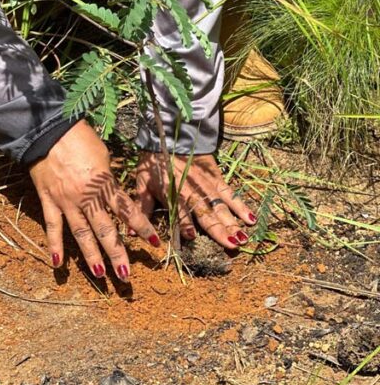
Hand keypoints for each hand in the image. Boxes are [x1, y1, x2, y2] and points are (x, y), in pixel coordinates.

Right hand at [30, 121, 159, 281]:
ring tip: (100, 275)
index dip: (143, 227)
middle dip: (117, 253)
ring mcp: (66, 201)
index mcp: (104, 184)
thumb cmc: (79, 138)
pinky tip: (58, 264)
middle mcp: (87, 197)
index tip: (156, 244)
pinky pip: (53, 226)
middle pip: (105, 230)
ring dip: (91, 256)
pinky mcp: (49, 200)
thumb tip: (112, 191)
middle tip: (126, 276)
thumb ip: (108, 179)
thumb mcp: (103, 156)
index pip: (128, 210)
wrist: (48, 131)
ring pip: (82, 233)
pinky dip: (55, 245)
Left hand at [134, 151, 255, 248]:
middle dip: (219, 230)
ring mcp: (206, 186)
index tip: (191, 237)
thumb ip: (142, 208)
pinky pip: (230, 194)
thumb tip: (133, 233)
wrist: (169, 138)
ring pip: (221, 206)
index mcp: (171, 193)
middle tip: (232, 245)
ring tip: (243, 238)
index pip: (179, 211)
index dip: (184, 223)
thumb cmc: (153, 165)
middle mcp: (191, 191)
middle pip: (206, 212)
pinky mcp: (216, 179)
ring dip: (233, 222)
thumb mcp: (142, 185)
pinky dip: (240, 205)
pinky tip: (251, 218)